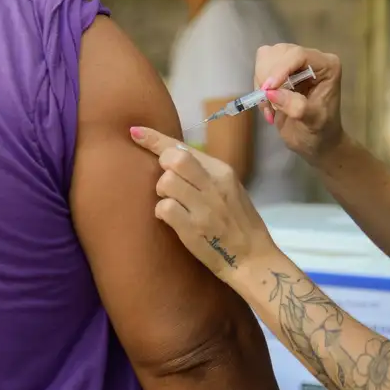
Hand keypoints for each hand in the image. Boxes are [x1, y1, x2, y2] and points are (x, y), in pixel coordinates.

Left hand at [129, 126, 278, 282]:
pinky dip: (161, 212)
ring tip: (172, 202)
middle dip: (161, 166)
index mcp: (223, 171)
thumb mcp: (230, 189)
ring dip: (162, 192)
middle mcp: (214, 185)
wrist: (253, 258)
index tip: (135, 131)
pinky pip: (163, 208)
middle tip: (166, 181)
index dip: (155, 139)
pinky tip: (170, 218)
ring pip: (165, 182)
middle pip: (174, 159)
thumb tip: (173, 158)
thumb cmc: (240, 223)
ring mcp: (204, 207)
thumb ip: (206, 174)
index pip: (184, 148)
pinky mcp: (193, 229)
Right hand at [254, 44, 344, 164]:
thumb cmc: (321, 132)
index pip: (298, 55)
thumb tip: (272, 93)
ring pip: (266, 57)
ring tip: (270, 106)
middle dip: (269, 76)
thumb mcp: (313, 122)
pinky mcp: (280, 71)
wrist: (316, 142)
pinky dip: (259, 87)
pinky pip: (261, 69)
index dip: (280, 69)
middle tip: (268, 101)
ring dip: (262, 82)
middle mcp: (311, 59)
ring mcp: (294, 63)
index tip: (267, 90)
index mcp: (327, 65)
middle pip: (279, 52)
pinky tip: (269, 106)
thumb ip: (297, 107)